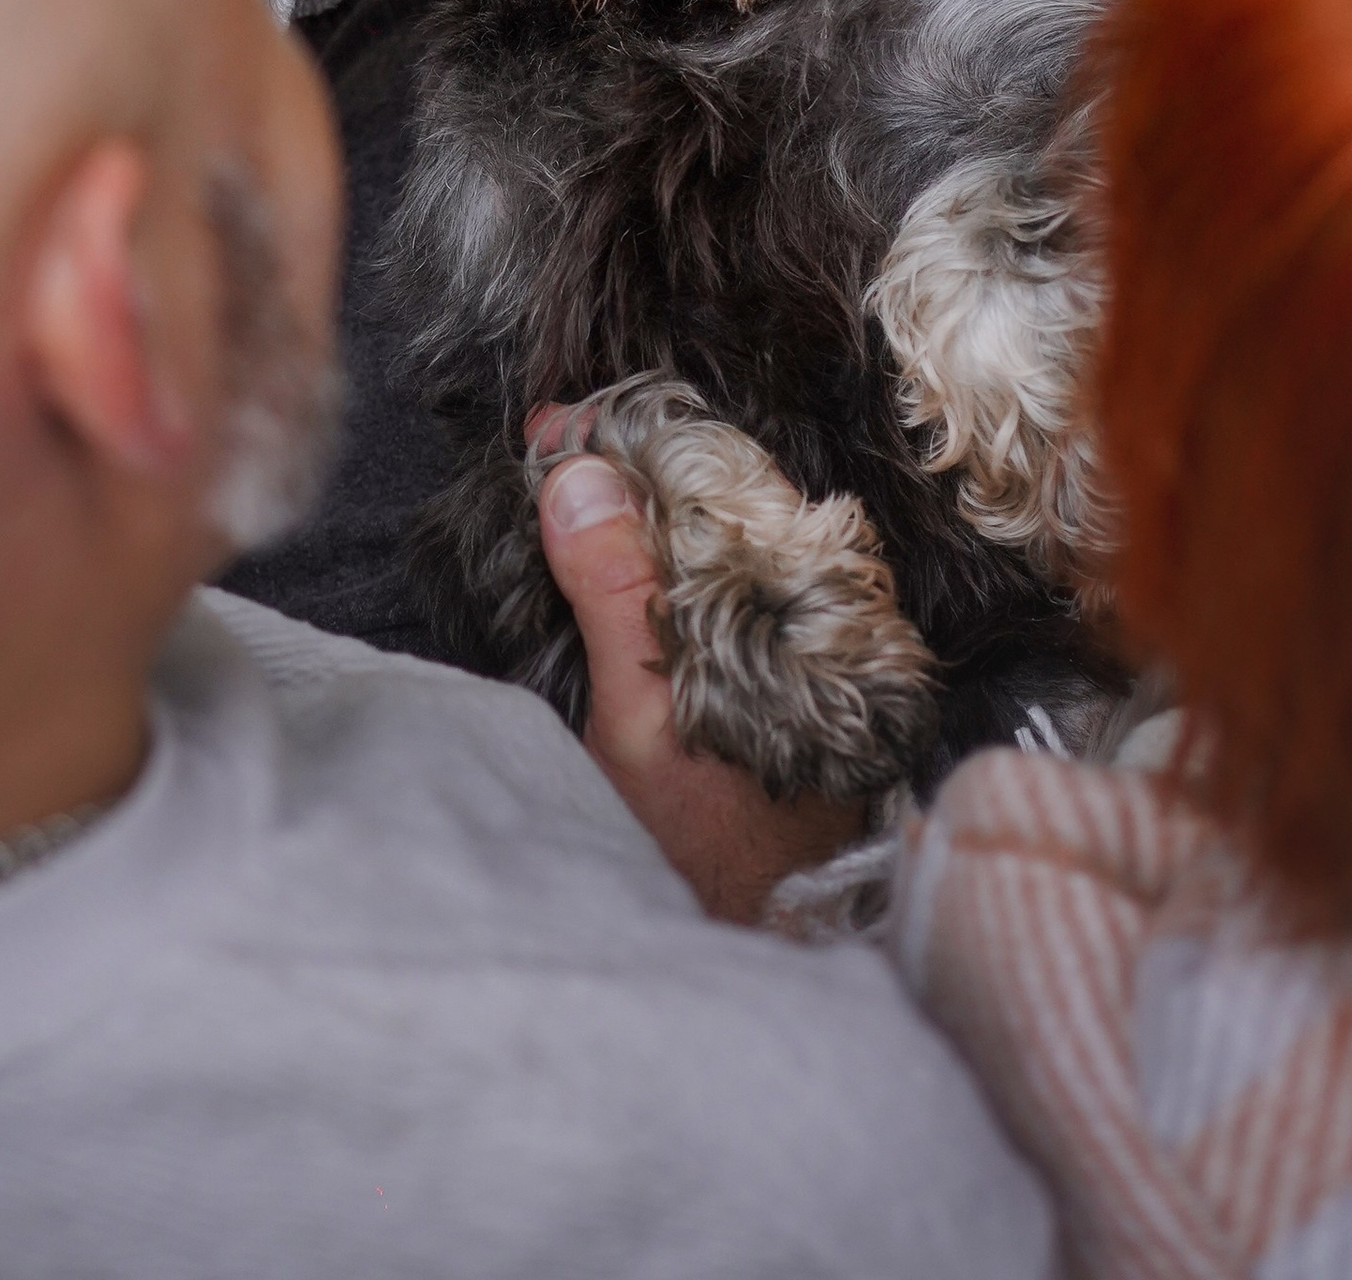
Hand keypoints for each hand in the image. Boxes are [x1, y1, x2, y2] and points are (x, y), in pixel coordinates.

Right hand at [534, 407, 867, 923]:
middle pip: (709, 490)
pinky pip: (709, 569)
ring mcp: (790, 623)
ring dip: (635, 500)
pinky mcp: (771, 654)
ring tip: (565, 476)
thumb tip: (581, 478)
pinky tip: (605, 541)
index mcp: (792, 593)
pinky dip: (651, 546)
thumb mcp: (641, 716)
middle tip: (547, 442)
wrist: (758, 924)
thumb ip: (616, 592)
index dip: (624, 443)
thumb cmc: (706, 838)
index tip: (552, 426)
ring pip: (708, 526)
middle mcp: (805, 595)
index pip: (708, 471)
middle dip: (624, 462)